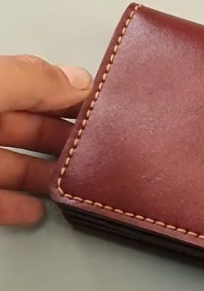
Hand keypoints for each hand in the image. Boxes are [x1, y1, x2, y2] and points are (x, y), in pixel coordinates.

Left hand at [0, 55, 91, 225]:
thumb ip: (30, 82)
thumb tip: (78, 80)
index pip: (30, 84)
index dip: (66, 94)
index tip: (103, 108)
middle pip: (24, 126)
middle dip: (61, 138)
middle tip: (97, 152)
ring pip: (12, 165)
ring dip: (44, 175)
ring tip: (74, 184)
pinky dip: (17, 207)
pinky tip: (35, 210)